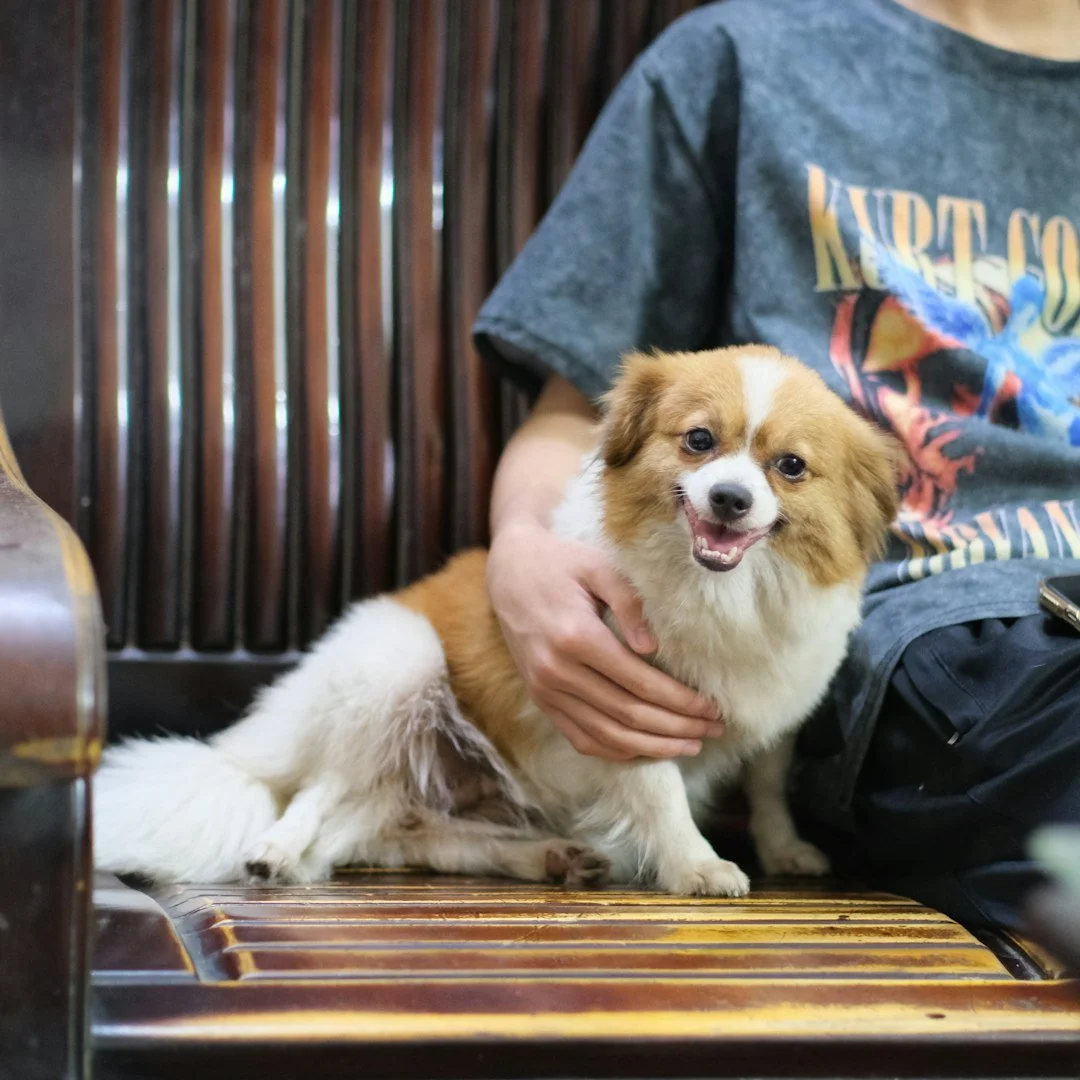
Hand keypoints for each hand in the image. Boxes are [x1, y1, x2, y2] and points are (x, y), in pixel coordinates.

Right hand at [486, 520, 723, 760]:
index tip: (712, 706)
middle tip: (714, 728)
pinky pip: (581, 738)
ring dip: (653, 746)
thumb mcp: (597, 567)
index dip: (680, 700)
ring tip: (691, 745)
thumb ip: (629, 603)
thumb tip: (653, 648)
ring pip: (606, 734)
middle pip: (628, 714)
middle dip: (677, 726)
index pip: (639, 682)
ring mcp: (545, 690)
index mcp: (575, 637)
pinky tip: (648, 749)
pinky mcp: (540, 699)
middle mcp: (556, 671)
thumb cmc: (560, 563)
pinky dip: (617, 751)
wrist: (509, 572)